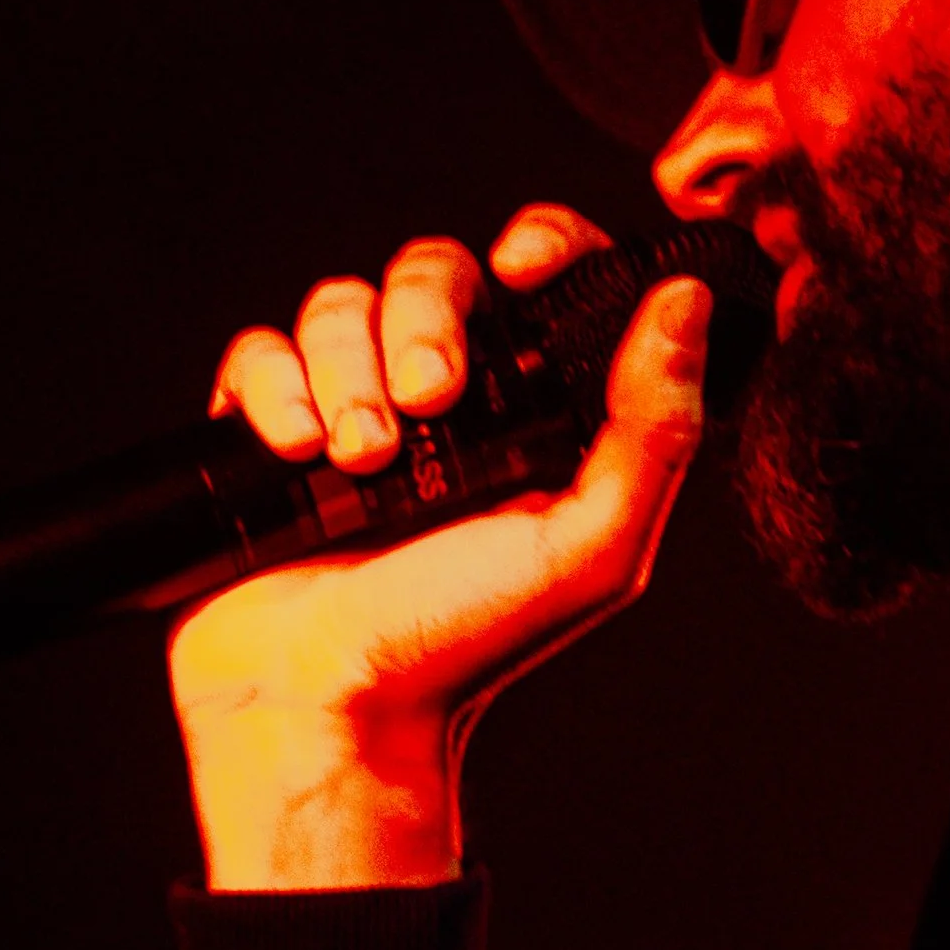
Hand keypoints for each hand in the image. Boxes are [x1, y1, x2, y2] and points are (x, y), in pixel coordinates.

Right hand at [169, 206, 712, 889]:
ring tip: (360, 459)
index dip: (541, 242)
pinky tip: (297, 451)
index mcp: (533, 411)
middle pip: (435, 270)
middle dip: (426, 316)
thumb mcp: (590, 546)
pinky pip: (263, 349)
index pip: (546, 275)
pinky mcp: (270, 429)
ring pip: (342, 302)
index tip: (528, 264)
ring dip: (348, 367)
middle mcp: (448, 399)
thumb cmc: (465, 644)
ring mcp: (353, 409)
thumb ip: (653, 427)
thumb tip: (685, 299)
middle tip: (429, 401)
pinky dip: (276, 386)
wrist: (330, 708)